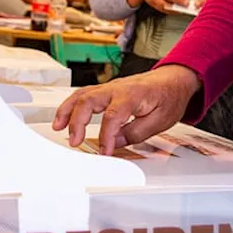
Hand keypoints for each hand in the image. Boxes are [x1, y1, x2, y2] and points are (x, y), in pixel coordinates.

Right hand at [52, 65, 200, 155]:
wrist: (174, 80)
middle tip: (74, 141)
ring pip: (82, 94)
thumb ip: (135, 133)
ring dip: (67, 111)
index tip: (105, 152)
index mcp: (133, 94)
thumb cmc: (169, 97)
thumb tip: (114, 143)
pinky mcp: (106, 91)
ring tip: (58, 128)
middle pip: (89, 100)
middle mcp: (117, 88)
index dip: (106, 136)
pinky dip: (71, 106)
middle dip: (78, 121)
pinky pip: (84, 95)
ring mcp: (110, 88)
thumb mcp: (161, 120)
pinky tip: (63, 119)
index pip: (113, 116)